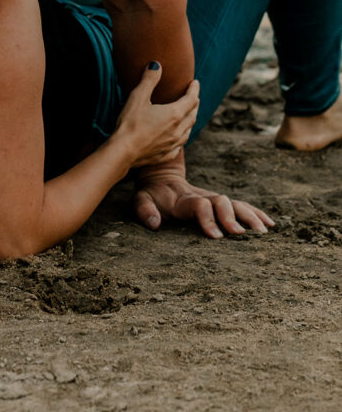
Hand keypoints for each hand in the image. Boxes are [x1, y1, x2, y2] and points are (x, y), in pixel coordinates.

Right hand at [115, 62, 199, 167]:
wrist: (123, 152)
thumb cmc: (130, 123)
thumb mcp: (138, 97)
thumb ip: (149, 80)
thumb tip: (156, 65)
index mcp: (174, 114)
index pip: (191, 99)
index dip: (194, 89)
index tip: (195, 82)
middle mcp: (178, 130)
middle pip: (193, 114)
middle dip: (194, 104)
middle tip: (193, 96)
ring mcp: (173, 144)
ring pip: (188, 130)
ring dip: (190, 120)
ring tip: (188, 115)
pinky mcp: (166, 155)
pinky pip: (179, 145)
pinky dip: (181, 137)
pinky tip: (177, 138)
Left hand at [134, 151, 274, 238]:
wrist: (162, 176)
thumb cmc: (151, 194)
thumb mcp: (141, 199)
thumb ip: (144, 209)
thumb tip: (154, 224)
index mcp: (184, 200)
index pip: (199, 206)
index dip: (208, 218)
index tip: (216, 236)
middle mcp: (203, 197)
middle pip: (222, 202)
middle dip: (233, 218)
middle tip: (242, 236)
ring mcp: (214, 198)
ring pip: (236, 203)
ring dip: (251, 216)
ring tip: (264, 232)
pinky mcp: (221, 202)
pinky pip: (242, 205)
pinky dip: (257, 213)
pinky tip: (270, 224)